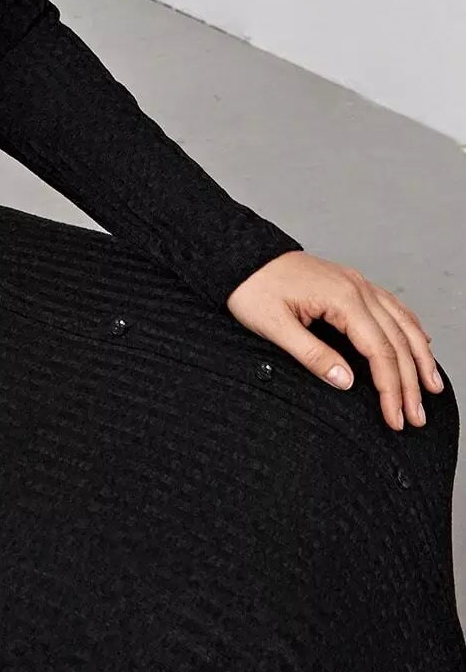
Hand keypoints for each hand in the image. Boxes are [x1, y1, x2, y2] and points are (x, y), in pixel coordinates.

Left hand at [225, 250, 442, 431]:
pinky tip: (420, 343)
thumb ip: (312, 355)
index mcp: (342, 298)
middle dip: (410, 382)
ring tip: (432, 387)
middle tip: (416, 416)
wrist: (240, 255)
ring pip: (402, 323)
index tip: (395, 416)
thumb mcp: (273, 326)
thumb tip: (346, 382)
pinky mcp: (350, 283)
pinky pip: (391, 307)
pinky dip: (410, 328)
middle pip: (396, 340)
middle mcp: (357, 288)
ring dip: (420, 357)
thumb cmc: (251, 288)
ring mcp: (356, 283)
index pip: (379, 350)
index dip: (390, 387)